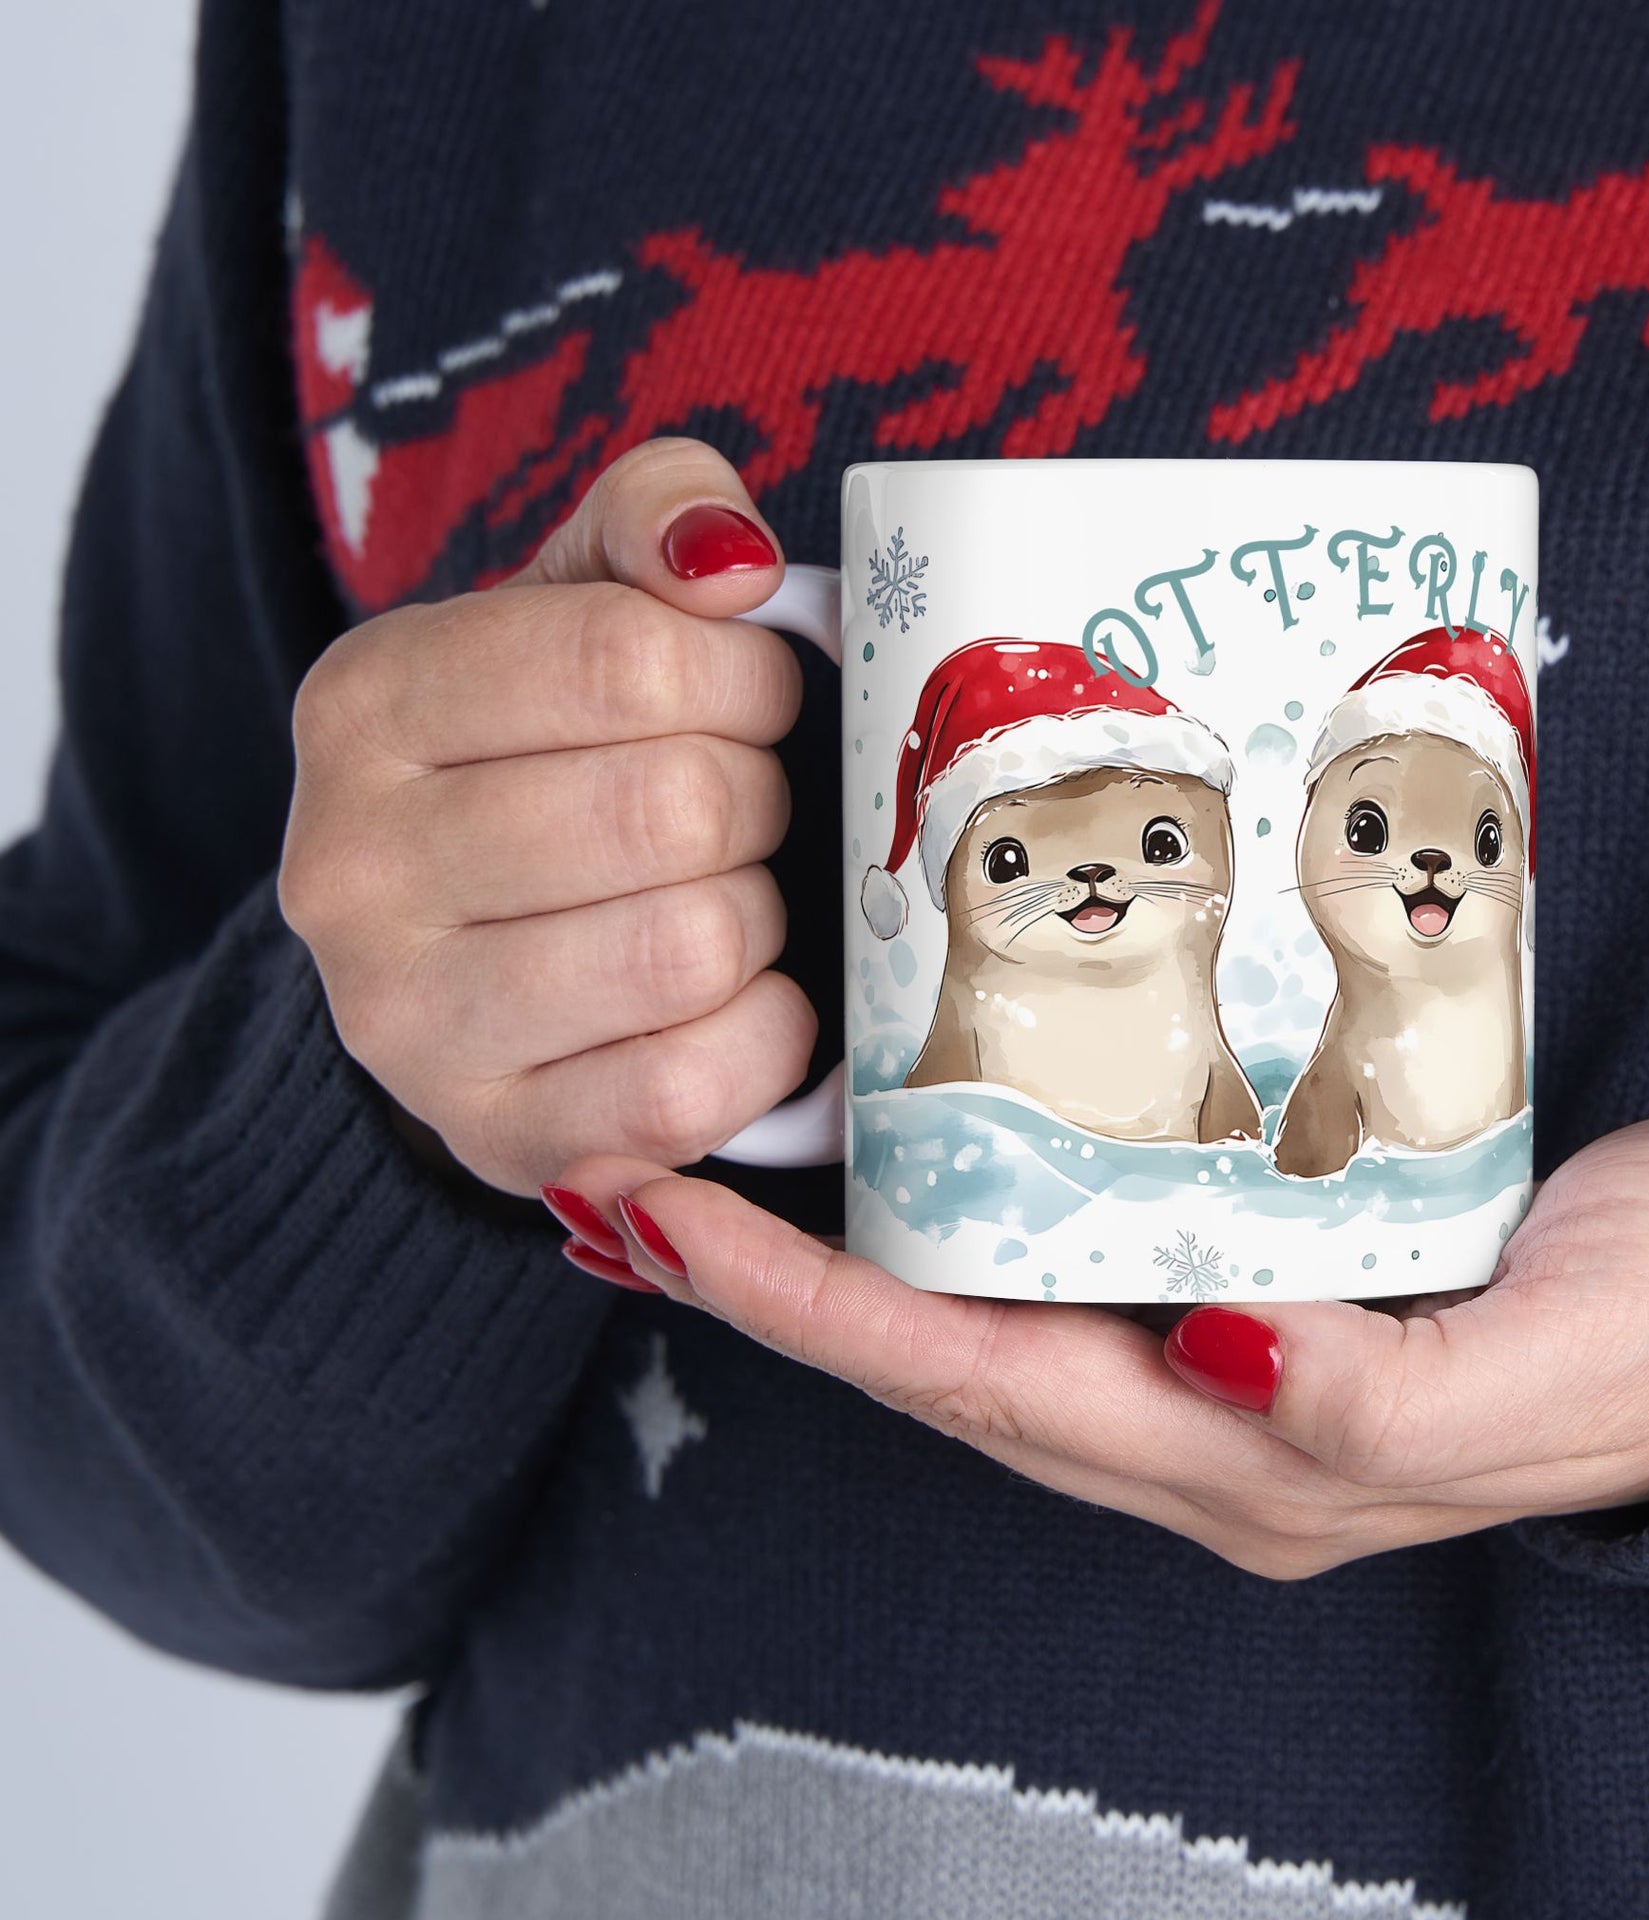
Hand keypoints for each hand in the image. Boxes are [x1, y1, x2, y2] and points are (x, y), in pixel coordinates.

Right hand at [279, 439, 814, 1194]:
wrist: (463, 956)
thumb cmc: (548, 760)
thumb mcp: (576, 603)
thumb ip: (654, 519)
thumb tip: (730, 560)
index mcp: (367, 703)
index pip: (627, 658)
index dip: (744, 677)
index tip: (750, 699)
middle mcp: (351, 868)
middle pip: (673, 808)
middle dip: (754, 800)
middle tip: (737, 809)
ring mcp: (408, 1023)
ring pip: (691, 946)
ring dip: (756, 917)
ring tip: (721, 898)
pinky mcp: (497, 1137)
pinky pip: (693, 1086)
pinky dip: (762, 1036)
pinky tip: (734, 1000)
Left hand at [548, 1115, 1648, 1576]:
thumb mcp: (1564, 1370)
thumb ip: (1389, 1403)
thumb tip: (1221, 1356)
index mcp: (1258, 1459)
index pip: (982, 1387)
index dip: (815, 1317)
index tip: (666, 1222)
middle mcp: (1209, 1413)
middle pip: (946, 1353)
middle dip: (778, 1282)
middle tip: (633, 1166)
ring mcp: (1227, 1344)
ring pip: (993, 1301)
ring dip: (851, 1242)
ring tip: (724, 1144)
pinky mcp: (1265, 1261)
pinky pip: (1074, 1240)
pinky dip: (967, 1195)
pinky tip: (919, 1121)